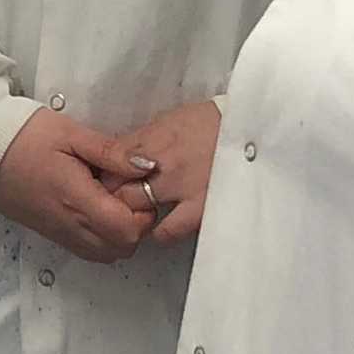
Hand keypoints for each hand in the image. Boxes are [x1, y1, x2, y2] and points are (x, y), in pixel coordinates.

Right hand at [0, 108, 155, 263]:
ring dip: (120, 233)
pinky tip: (97, 208)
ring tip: (112, 199)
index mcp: (78, 200)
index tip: (138, 185)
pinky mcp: (53, 234)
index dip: (145, 211)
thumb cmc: (26, 136)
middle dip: (137, 224)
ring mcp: (61, 234)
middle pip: (123, 247)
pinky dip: (103, 238)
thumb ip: (112, 153)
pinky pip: (90, 250)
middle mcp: (71, 225)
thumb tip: (148, 166)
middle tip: (128, 191)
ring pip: (108, 253)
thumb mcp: (72, 134)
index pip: (129, 229)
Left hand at [106, 98, 221, 245]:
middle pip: (118, 188)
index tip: (102, 180)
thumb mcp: (169, 121)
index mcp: (153, 140)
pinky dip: (160, 232)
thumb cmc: (211, 123)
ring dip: (133, 215)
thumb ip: (141, 142)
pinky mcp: (202, 208)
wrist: (251, 130)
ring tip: (137, 215)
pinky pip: (169, 230)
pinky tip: (160, 227)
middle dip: (113, 195)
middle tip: (115, 201)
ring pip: (137, 210)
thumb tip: (116, 157)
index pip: (109, 162)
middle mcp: (162, 164)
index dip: (102, 173)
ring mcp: (182, 188)